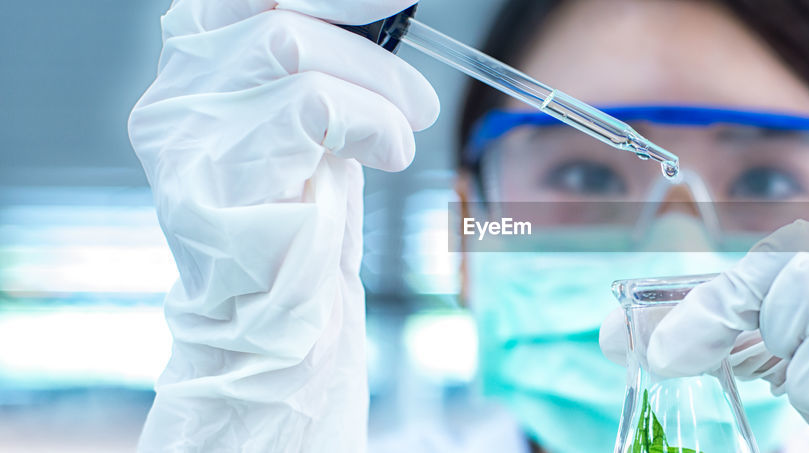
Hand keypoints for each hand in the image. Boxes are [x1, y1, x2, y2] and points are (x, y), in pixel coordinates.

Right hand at [128, 1, 436, 450]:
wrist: (278, 320)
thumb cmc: (304, 216)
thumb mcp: (315, 117)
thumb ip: (323, 59)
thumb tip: (379, 7)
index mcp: (197, 68)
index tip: (388, 1)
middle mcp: (176, 92)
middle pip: (263, 4)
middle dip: (350, 11)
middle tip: (409, 44)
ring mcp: (184, 134)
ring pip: (289, 47)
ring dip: (377, 80)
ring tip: (411, 120)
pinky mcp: (212, 178)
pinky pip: (311, 107)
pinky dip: (373, 122)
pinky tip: (392, 152)